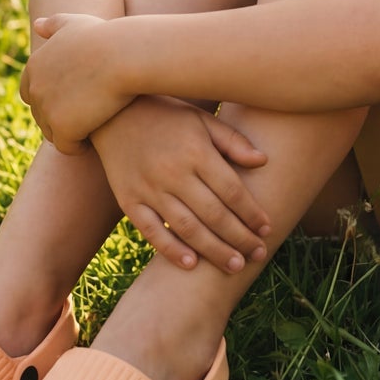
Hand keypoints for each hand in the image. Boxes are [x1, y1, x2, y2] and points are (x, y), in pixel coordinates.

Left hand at [19, 12, 131, 151]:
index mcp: (33, 66)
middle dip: (59, 119)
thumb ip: (54, 24)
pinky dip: (78, 147)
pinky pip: (66, 147)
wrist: (124, 56)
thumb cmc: (106, 37)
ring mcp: (46, 109)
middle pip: (41, 116)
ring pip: (52, 134)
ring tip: (90, 130)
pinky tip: (93, 142)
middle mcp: (34, 88)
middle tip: (86, 117)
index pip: (30, 93)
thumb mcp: (76, 23)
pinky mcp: (62, 128)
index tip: (73, 100)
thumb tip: (37, 25)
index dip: (50, 99)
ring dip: (68, 135)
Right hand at [91, 96, 270, 274]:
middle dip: (239, 238)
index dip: (252, 213)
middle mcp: (174, 172)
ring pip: (187, 228)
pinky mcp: (128, 200)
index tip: (267, 229)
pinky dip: (171, 250)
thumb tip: (263, 161)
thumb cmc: (166, 116)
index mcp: (196, 151)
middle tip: (258, 255)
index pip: (232, 190)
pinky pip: (152, 231)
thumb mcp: (202, 119)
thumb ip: (232, 141)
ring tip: (235, 266)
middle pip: (214, 214)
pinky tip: (191, 264)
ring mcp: (149, 189)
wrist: (112, 113)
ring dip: (213, 250)